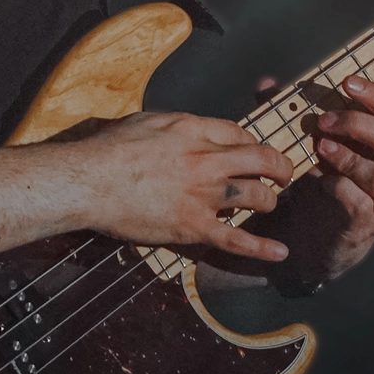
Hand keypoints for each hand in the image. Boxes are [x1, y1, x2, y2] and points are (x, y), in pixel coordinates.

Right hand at [76, 112, 292, 263]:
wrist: (89, 182)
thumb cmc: (109, 150)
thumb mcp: (148, 121)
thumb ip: (177, 125)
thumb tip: (191, 131)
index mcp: (194, 130)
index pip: (241, 135)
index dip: (252, 145)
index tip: (252, 153)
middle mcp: (207, 160)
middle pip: (262, 160)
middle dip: (279, 168)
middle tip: (283, 175)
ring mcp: (203, 195)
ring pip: (257, 197)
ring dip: (268, 201)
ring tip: (268, 204)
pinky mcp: (193, 226)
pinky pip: (236, 239)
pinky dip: (261, 248)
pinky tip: (280, 252)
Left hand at [304, 76, 373, 278]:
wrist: (310, 242)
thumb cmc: (315, 186)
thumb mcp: (307, 148)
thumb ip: (289, 116)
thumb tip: (266, 84)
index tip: (346, 82)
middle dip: (359, 125)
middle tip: (323, 122)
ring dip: (349, 158)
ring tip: (320, 149)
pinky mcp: (363, 225)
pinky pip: (361, 205)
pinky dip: (341, 189)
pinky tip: (320, 182)